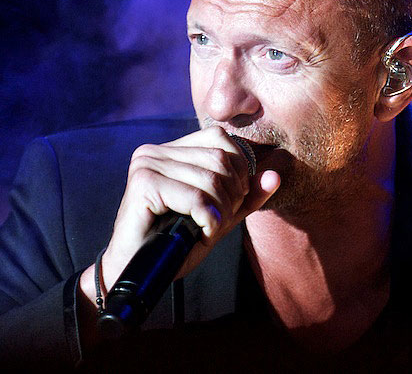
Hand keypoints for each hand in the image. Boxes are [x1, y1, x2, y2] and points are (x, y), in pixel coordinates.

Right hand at [83, 126, 279, 300]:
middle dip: (231, 196)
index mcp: (172, 149)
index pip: (222, 139)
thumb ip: (246, 196)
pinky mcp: (143, 184)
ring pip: (211, 179)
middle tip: (219, 221)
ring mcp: (147, 164)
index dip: (238, 172)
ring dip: (220, 212)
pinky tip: (201, 231)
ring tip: (207, 228)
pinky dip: (208, 219)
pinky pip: (196, 197)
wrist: (136, 272)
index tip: (230, 204)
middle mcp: (156, 150)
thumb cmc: (175, 243)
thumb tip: (275, 176)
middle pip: (221, 159)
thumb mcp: (219, 216)